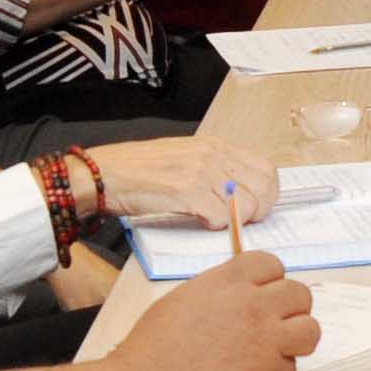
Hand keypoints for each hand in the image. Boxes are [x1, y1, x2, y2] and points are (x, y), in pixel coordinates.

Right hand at [87, 139, 273, 227]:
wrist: (101, 175)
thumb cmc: (138, 171)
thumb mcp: (184, 158)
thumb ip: (213, 169)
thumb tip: (242, 193)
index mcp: (215, 145)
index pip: (266, 169)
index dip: (268, 195)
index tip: (258, 208)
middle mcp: (212, 154)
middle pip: (264, 188)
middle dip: (259, 211)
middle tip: (241, 221)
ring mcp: (200, 171)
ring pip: (248, 204)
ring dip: (237, 220)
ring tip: (215, 220)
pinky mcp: (186, 190)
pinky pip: (221, 216)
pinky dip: (215, 225)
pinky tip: (199, 221)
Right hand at [107, 251, 317, 370]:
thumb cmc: (151, 350)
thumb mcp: (183, 300)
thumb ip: (221, 292)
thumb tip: (243, 292)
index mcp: (228, 282)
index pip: (272, 264)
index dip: (269, 281)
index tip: (263, 295)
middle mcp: (254, 306)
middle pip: (299, 294)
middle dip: (289, 308)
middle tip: (272, 326)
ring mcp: (268, 341)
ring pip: (310, 329)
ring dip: (297, 338)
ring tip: (275, 350)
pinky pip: (291, 368)